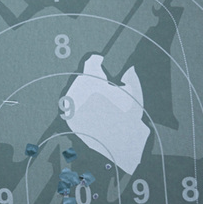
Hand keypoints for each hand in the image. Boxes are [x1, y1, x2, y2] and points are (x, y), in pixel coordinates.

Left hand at [62, 54, 149, 174]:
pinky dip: (80, 105)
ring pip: (76, 91)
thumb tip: (129, 68)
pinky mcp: (69, 119)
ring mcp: (71, 107)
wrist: (119, 143)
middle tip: (103, 82)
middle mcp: (77, 92)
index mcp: (91, 81)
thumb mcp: (133, 93)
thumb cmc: (128, 115)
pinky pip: (73, 106)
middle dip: (92, 78)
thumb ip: (130, 77)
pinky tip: (92, 109)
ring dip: (85, 91)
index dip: (98, 60)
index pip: (91, 62)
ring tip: (99, 97)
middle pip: (83, 77)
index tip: (101, 59)